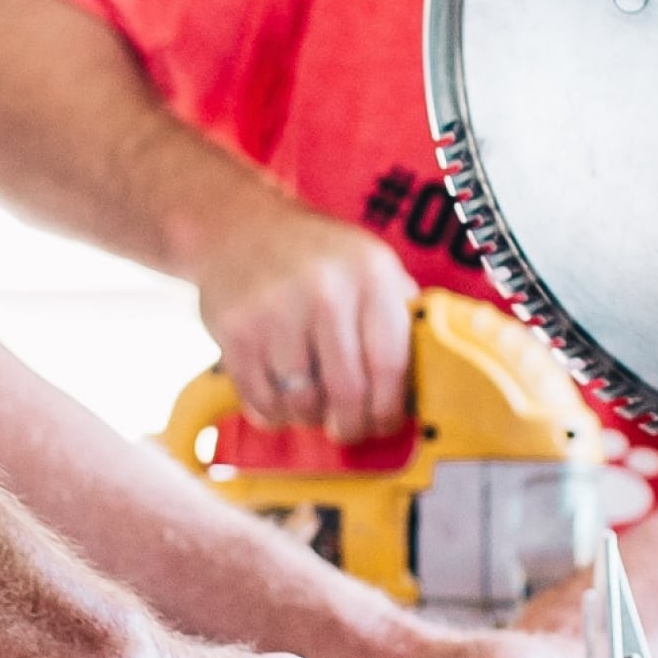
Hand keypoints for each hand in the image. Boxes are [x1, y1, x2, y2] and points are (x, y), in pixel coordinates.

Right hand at [197, 206, 418, 442]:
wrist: (240, 227)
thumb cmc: (316, 257)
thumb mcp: (371, 266)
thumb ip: (399, 316)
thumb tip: (422, 384)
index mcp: (370, 274)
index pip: (390, 364)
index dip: (389, 407)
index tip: (385, 423)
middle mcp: (325, 290)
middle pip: (347, 391)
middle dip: (351, 425)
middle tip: (348, 429)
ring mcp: (275, 311)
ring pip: (302, 403)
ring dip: (310, 417)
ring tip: (311, 404)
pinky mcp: (235, 331)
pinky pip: (262, 400)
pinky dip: (274, 413)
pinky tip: (281, 398)